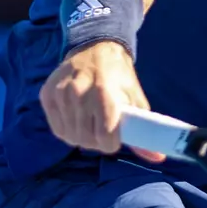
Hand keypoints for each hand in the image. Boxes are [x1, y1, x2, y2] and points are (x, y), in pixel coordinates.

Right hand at [41, 41, 163, 161]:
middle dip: (96, 142)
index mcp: (104, 94)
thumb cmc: (119, 77)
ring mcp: (60, 94)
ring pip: (70, 136)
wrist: (96, 49)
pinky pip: (56, 128)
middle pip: (86, 140)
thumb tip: (158, 158)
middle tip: (102, 132)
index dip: (112, 143)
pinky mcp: (47, 95)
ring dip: (81, 137)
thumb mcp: (135, 100)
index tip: (115, 137)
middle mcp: (78, 94)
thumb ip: (143, 129)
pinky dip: (67, 130)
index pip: (104, 138)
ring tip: (90, 125)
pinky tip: (76, 120)